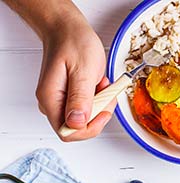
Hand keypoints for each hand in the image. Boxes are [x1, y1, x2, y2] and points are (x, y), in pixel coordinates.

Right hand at [36, 19, 112, 140]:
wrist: (67, 30)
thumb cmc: (73, 44)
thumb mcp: (83, 70)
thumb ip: (80, 98)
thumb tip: (77, 123)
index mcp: (50, 99)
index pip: (68, 132)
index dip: (90, 127)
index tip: (103, 109)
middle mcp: (52, 103)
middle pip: (78, 128)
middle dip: (98, 114)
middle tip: (106, 93)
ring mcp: (60, 101)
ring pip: (85, 118)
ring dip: (100, 105)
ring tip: (102, 84)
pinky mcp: (69, 97)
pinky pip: (87, 108)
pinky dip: (98, 98)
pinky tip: (99, 84)